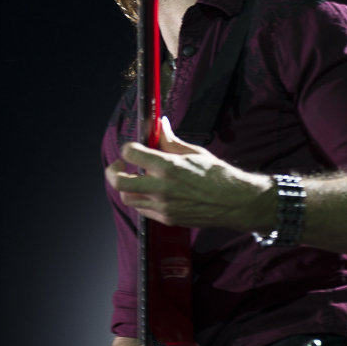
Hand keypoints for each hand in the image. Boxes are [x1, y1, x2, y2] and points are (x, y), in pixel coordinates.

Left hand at [105, 117, 274, 231]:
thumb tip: (160, 127)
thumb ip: (170, 141)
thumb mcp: (193, 152)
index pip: (130, 153)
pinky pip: (143, 210)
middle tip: (119, 165)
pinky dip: (141, 199)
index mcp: (167, 166)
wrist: (234, 201)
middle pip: (118, 182)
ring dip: (127, 187)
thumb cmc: (217, 175)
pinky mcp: (167, 218)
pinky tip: (150, 191)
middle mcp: (161, 188)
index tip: (131, 147)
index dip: (127, 147)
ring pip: (127, 199)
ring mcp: (162, 206)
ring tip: (136, 179)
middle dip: (113, 172)